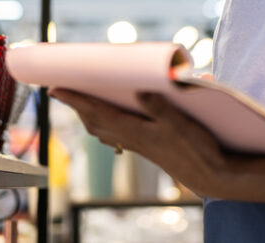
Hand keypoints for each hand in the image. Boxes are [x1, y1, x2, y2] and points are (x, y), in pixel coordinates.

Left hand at [48, 88, 227, 196]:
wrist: (210, 175)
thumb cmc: (197, 148)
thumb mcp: (180, 123)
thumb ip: (159, 107)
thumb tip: (139, 90)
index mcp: (135, 131)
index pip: (96, 112)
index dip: (74, 99)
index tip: (54, 88)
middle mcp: (132, 138)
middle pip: (94, 122)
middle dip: (76, 106)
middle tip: (62, 90)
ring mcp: (139, 144)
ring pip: (104, 130)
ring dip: (89, 116)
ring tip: (81, 103)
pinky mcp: (148, 147)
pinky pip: (117, 134)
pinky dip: (106, 123)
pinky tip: (113, 119)